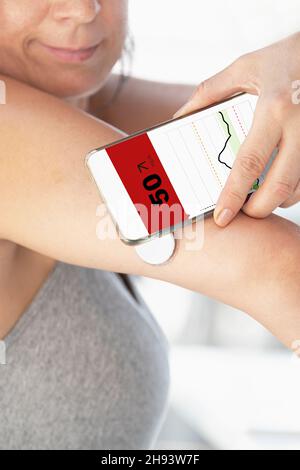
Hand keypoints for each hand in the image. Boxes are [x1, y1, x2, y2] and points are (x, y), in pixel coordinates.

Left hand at [173, 32, 299, 226]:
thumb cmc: (284, 58)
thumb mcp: (245, 68)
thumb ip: (210, 92)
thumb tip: (180, 117)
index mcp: (273, 108)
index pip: (249, 163)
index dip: (234, 195)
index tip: (222, 217)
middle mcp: (299, 125)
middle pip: (280, 185)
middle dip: (259, 209)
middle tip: (243, 214)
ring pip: (299, 187)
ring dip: (278, 200)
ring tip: (259, 198)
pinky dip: (292, 188)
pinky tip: (278, 182)